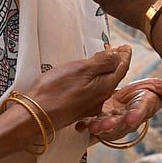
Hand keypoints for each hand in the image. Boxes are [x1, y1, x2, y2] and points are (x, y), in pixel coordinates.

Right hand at [4, 46, 131, 145]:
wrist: (35, 116)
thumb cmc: (56, 90)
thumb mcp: (82, 69)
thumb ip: (102, 62)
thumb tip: (119, 54)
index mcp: (105, 87)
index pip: (121, 68)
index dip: (124, 56)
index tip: (126, 46)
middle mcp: (101, 99)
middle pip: (114, 77)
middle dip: (117, 63)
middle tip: (118, 51)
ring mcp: (89, 106)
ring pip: (103, 85)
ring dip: (106, 72)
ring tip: (104, 61)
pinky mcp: (77, 110)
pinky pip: (92, 92)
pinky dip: (95, 81)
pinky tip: (88, 78)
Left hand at [78, 78, 161, 138]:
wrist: (134, 99)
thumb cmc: (147, 93)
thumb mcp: (159, 87)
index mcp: (143, 108)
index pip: (141, 111)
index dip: (136, 115)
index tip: (131, 117)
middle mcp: (129, 118)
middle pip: (121, 124)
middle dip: (112, 126)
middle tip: (104, 125)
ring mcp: (116, 120)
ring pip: (107, 127)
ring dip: (99, 127)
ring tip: (91, 126)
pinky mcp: (104, 118)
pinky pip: (95, 124)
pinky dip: (87, 125)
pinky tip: (81, 125)